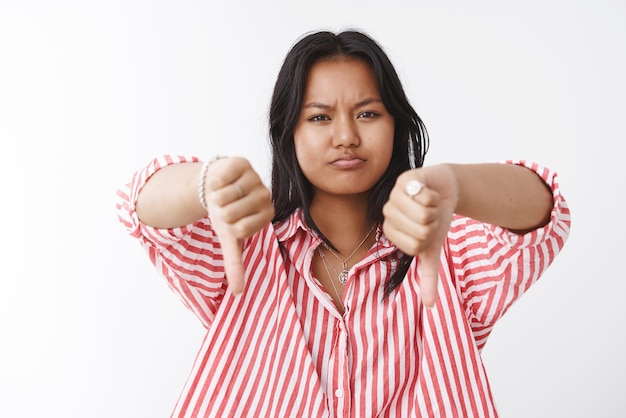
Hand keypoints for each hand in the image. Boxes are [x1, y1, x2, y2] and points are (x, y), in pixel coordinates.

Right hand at [205, 157, 274, 293]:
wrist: (214, 185)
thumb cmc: (225, 213)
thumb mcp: (229, 239)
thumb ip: (235, 264)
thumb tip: (238, 293)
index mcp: (266, 214)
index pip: (241, 230)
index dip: (228, 227)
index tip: (230, 221)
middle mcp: (265, 195)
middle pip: (232, 214)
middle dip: (220, 212)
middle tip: (224, 206)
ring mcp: (255, 177)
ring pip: (225, 196)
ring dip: (215, 197)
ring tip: (221, 194)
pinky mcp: (242, 163)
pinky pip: (220, 179)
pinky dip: (213, 183)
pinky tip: (220, 181)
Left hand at [382, 164, 457, 307]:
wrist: (446, 190)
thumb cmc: (436, 219)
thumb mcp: (433, 249)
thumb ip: (429, 276)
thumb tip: (429, 306)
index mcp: (391, 232)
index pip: (415, 246)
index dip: (429, 238)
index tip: (428, 229)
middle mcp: (388, 212)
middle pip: (420, 230)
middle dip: (433, 223)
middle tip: (430, 214)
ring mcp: (395, 194)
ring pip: (422, 213)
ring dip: (434, 208)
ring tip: (429, 203)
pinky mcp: (406, 179)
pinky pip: (425, 195)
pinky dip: (434, 195)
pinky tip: (429, 190)